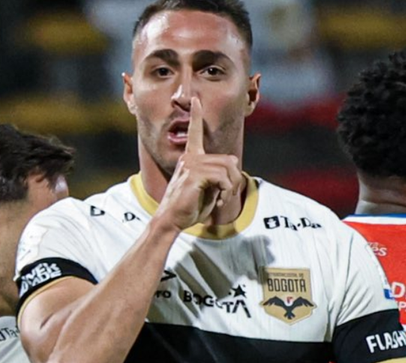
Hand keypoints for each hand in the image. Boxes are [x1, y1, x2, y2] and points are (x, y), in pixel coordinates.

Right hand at [154, 97, 241, 231]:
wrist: (171, 220)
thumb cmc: (188, 208)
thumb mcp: (207, 189)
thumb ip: (218, 174)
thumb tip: (232, 160)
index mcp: (190, 159)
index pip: (194, 133)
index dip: (196, 116)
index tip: (195, 99)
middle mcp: (189, 158)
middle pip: (228, 160)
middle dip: (235, 180)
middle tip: (228, 196)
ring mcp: (190, 165)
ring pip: (228, 169)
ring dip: (231, 188)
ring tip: (222, 200)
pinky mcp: (193, 175)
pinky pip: (222, 178)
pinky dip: (226, 192)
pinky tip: (218, 202)